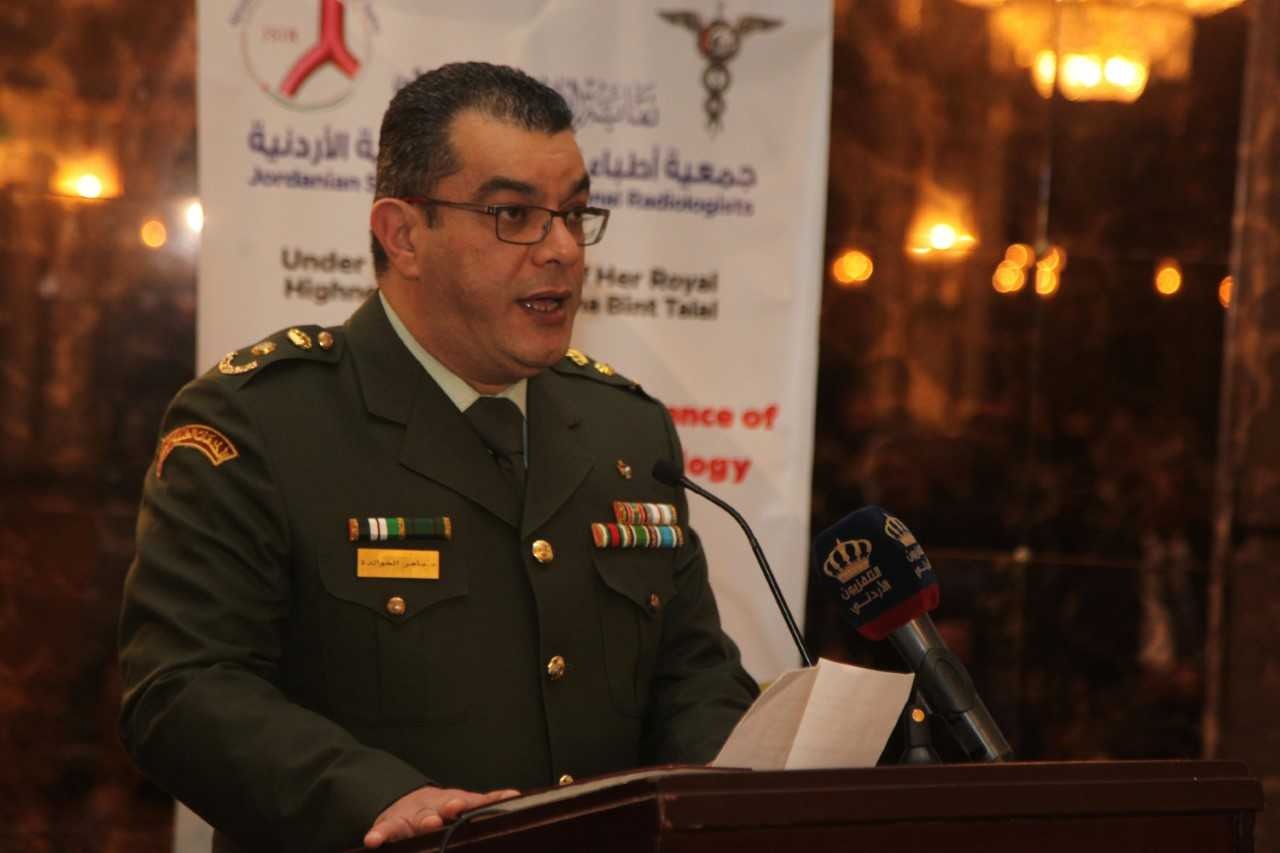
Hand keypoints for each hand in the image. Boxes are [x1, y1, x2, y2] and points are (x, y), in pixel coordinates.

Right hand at [363, 785, 519, 847]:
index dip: (460, 806)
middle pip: (432, 812)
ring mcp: (408, 817)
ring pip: (408, 821)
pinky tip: (373, 841)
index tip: (459, 806)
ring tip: (420, 827)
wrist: (408, 800)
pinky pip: (383, 831)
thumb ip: (486, 801)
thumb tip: (516, 797)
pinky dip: (378, 834)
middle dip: (438, 814)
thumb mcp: (464, 801)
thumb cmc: (443, 807)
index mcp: (450, 803)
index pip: (459, 804)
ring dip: (412, 824)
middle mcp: (429, 809)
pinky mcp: (389, 825)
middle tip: (441, 816)